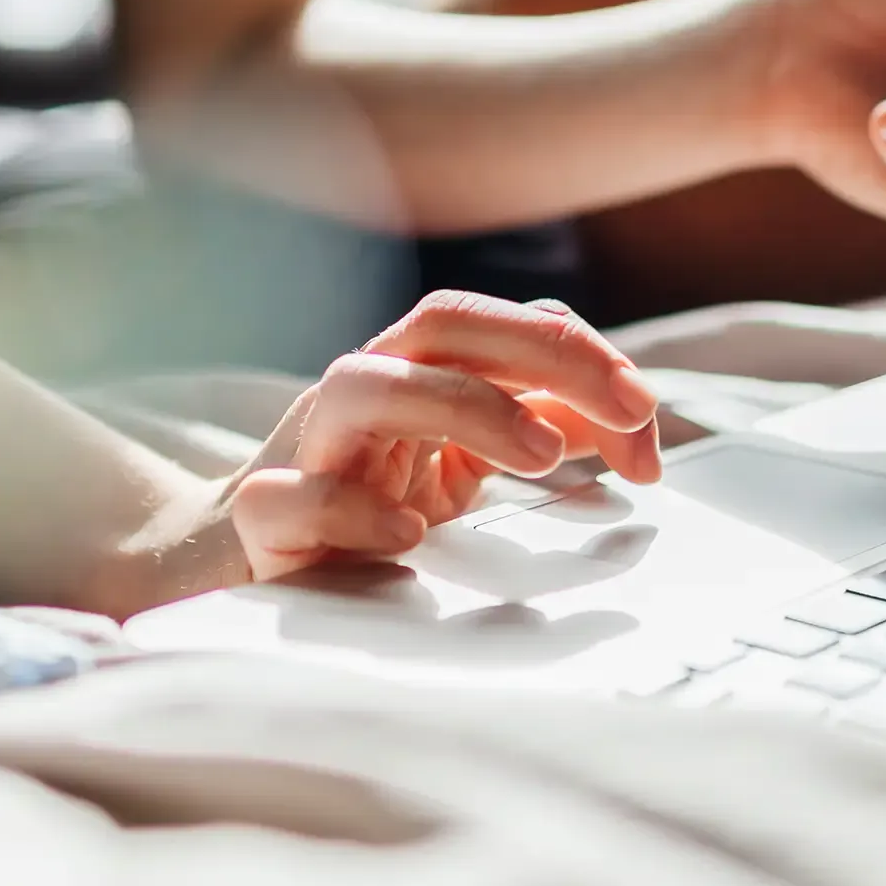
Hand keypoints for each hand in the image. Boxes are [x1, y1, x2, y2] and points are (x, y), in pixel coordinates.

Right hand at [228, 292, 661, 580]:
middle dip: (546, 353)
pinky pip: (289, 497)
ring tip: (542, 455)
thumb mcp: (462, 461)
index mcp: (412, 371)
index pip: (500, 324)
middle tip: (630, 411)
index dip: (581, 355)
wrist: (240, 561)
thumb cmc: (364, 500)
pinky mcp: (263, 518)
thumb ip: (539, 429)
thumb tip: (631, 426)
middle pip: (444, 325)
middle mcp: (360, 390)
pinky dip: (349, 507)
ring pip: (362, 385)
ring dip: (462, 406)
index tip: (645, 413)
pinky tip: (407, 535)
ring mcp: (305, 447)